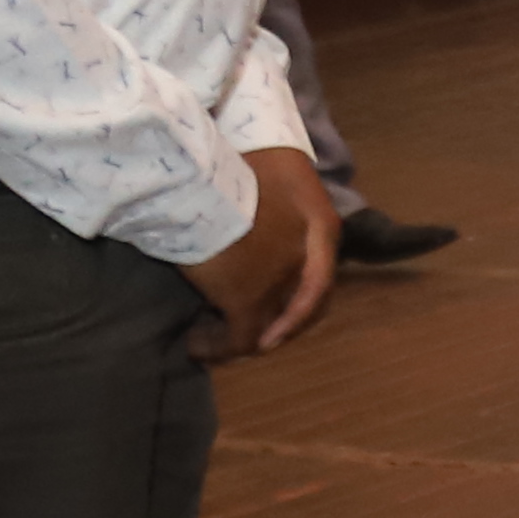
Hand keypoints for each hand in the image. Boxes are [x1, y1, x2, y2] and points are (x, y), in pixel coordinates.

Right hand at [175, 143, 340, 354]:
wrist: (205, 182)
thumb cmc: (231, 169)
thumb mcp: (267, 179)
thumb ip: (270, 207)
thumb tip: (247, 218)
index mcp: (322, 227)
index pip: (320, 271)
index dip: (303, 296)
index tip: (283, 308)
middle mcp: (308, 258)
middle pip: (305, 304)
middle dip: (280, 322)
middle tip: (253, 331)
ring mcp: (281, 282)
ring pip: (271, 326)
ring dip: (246, 336)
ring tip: (215, 339)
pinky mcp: (249, 303)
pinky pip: (239, 340)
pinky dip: (219, 348)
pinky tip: (196, 347)